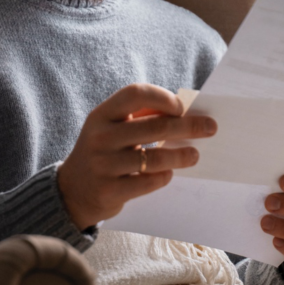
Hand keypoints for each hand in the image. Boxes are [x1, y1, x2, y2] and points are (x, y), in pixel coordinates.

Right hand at [57, 83, 216, 230]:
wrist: (73, 190)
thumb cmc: (104, 152)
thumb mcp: (111, 128)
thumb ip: (139, 117)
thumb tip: (184, 113)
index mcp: (101, 115)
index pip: (135, 93)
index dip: (162, 97)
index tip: (181, 107)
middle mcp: (100, 137)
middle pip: (154, 126)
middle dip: (188, 126)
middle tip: (210, 128)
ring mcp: (103, 165)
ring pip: (154, 158)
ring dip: (181, 155)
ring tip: (195, 155)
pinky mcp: (109, 190)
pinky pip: (147, 182)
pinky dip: (164, 177)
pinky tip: (169, 173)